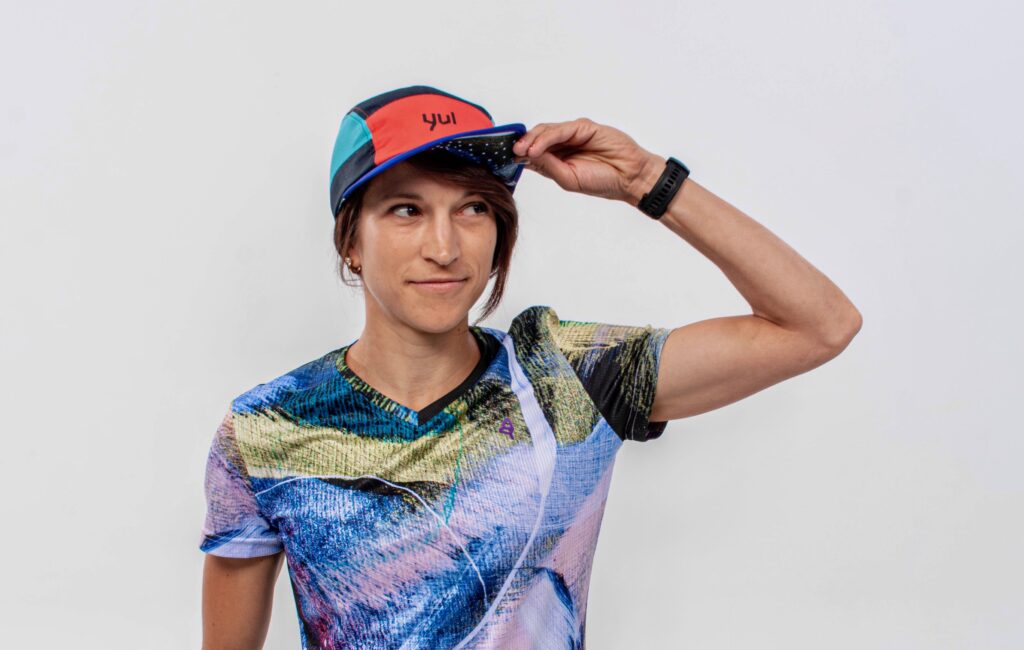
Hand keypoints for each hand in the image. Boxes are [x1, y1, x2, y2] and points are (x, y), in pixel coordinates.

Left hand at [512, 118, 666, 205]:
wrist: (629, 178)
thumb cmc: (602, 181)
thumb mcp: (567, 179)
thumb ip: (547, 167)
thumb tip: (526, 156)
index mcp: (556, 160)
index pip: (531, 153)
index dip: (517, 154)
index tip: (502, 159)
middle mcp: (562, 145)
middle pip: (535, 139)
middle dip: (521, 145)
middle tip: (511, 153)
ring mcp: (573, 135)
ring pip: (545, 131)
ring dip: (531, 140)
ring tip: (521, 151)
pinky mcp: (583, 127)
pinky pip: (561, 130)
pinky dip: (546, 138)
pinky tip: (536, 148)